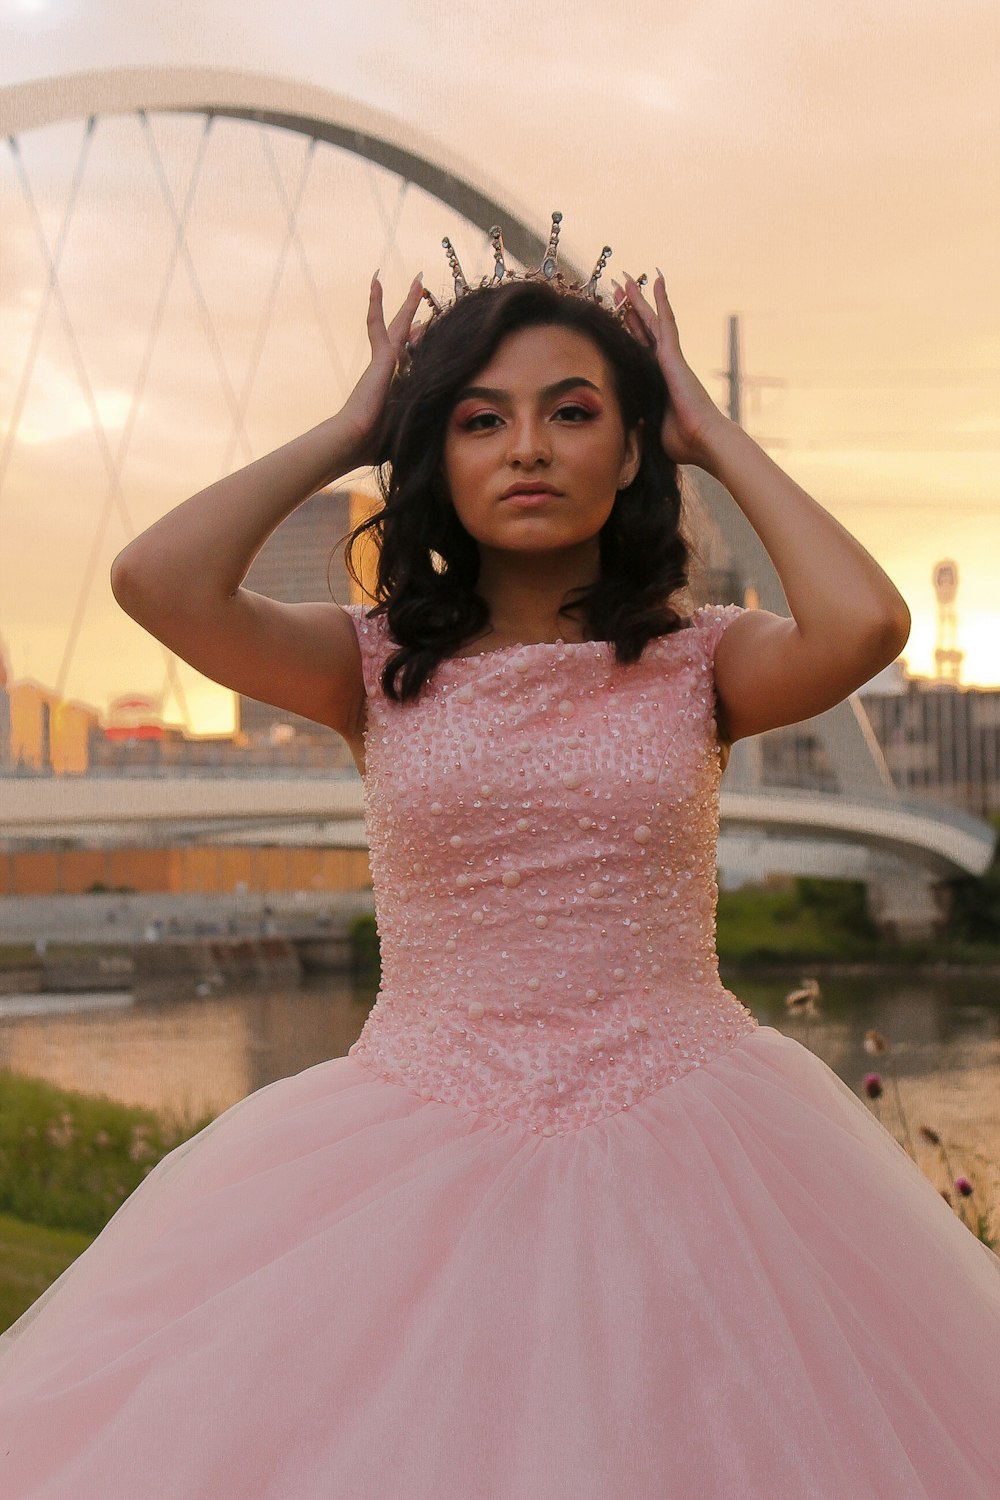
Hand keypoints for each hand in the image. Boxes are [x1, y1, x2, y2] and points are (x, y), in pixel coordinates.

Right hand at [339, 271, 425, 466]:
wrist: (355, 439)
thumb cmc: (378, 445)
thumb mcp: (410, 431)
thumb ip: (421, 426)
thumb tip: (444, 440)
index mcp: (396, 386)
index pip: (411, 359)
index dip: (420, 345)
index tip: (425, 331)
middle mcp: (390, 369)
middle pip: (407, 336)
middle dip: (416, 316)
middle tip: (423, 294)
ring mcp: (385, 361)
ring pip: (400, 324)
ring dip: (409, 302)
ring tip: (419, 280)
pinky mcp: (381, 356)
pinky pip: (379, 323)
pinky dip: (377, 302)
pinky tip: (376, 280)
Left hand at [613, 271, 729, 466]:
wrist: (703, 440)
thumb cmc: (681, 441)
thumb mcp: (648, 427)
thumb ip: (636, 420)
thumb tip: (621, 424)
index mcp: (658, 379)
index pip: (640, 348)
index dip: (629, 329)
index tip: (618, 313)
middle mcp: (665, 364)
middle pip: (644, 329)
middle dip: (630, 308)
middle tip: (619, 286)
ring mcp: (670, 358)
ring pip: (652, 321)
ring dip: (639, 299)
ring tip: (627, 278)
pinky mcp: (674, 356)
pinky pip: (666, 322)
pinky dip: (662, 301)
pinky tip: (657, 281)